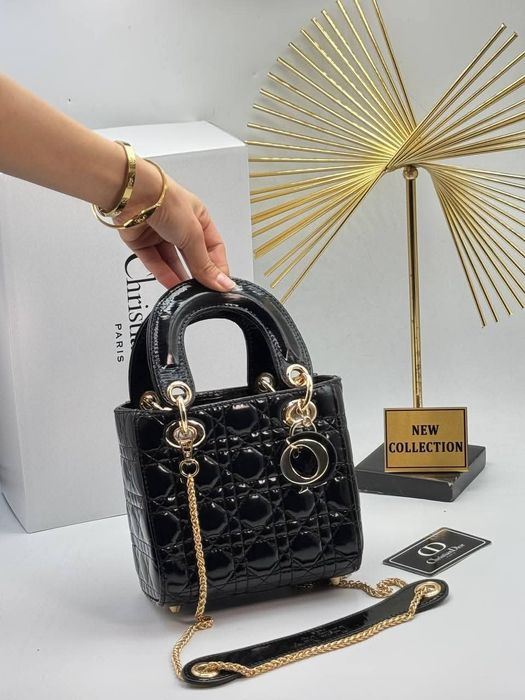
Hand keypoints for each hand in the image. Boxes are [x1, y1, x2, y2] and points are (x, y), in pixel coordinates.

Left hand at [117, 160, 234, 290]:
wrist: (133, 195)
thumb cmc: (166, 200)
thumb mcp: (194, 235)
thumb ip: (205, 264)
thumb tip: (222, 283)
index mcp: (198, 217)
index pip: (213, 248)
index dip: (218, 267)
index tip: (222, 285)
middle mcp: (179, 224)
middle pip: (192, 256)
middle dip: (199, 274)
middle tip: (206, 292)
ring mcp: (160, 233)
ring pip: (172, 261)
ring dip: (181, 277)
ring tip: (189, 293)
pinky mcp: (142, 242)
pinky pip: (155, 263)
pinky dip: (163, 274)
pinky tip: (173, 286)